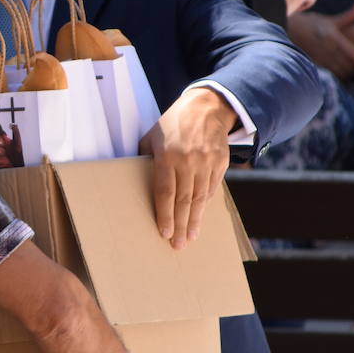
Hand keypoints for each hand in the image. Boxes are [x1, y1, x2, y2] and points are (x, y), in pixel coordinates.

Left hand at [138, 87, 233, 248]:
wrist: (206, 108)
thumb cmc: (172, 124)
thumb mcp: (152, 136)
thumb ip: (144, 159)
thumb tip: (133, 182)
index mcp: (167, 155)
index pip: (165, 192)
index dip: (165, 215)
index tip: (163, 233)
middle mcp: (188, 161)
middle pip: (184, 200)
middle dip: (180, 225)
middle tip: (177, 244)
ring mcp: (207, 162)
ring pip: (201, 198)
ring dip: (195, 220)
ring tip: (190, 237)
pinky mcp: (220, 162)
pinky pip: (212, 188)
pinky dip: (206, 204)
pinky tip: (200, 216)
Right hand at [288, 4, 353, 78]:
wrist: (288, 29)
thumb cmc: (311, 23)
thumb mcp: (329, 20)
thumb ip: (347, 16)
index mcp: (333, 36)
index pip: (351, 52)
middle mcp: (326, 46)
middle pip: (345, 64)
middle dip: (353, 70)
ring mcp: (318, 55)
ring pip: (336, 70)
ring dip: (345, 74)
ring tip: (351, 75)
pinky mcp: (312, 61)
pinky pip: (327, 71)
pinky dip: (335, 75)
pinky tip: (338, 75)